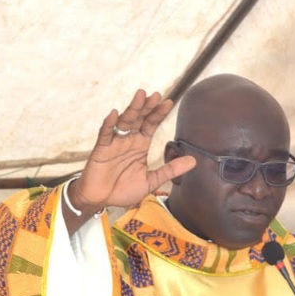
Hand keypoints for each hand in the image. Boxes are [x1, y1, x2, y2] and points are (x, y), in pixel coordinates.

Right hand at [69, 89, 195, 212]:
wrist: (102, 200)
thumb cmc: (123, 189)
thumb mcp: (151, 180)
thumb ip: (170, 170)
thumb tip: (194, 161)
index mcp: (140, 145)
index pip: (151, 124)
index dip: (158, 113)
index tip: (169, 102)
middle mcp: (128, 140)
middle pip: (139, 119)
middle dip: (147, 107)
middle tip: (156, 95)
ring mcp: (114, 143)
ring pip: (124, 122)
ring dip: (132, 109)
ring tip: (140, 97)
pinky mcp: (101, 150)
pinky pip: (105, 134)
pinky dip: (109, 124)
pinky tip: (114, 114)